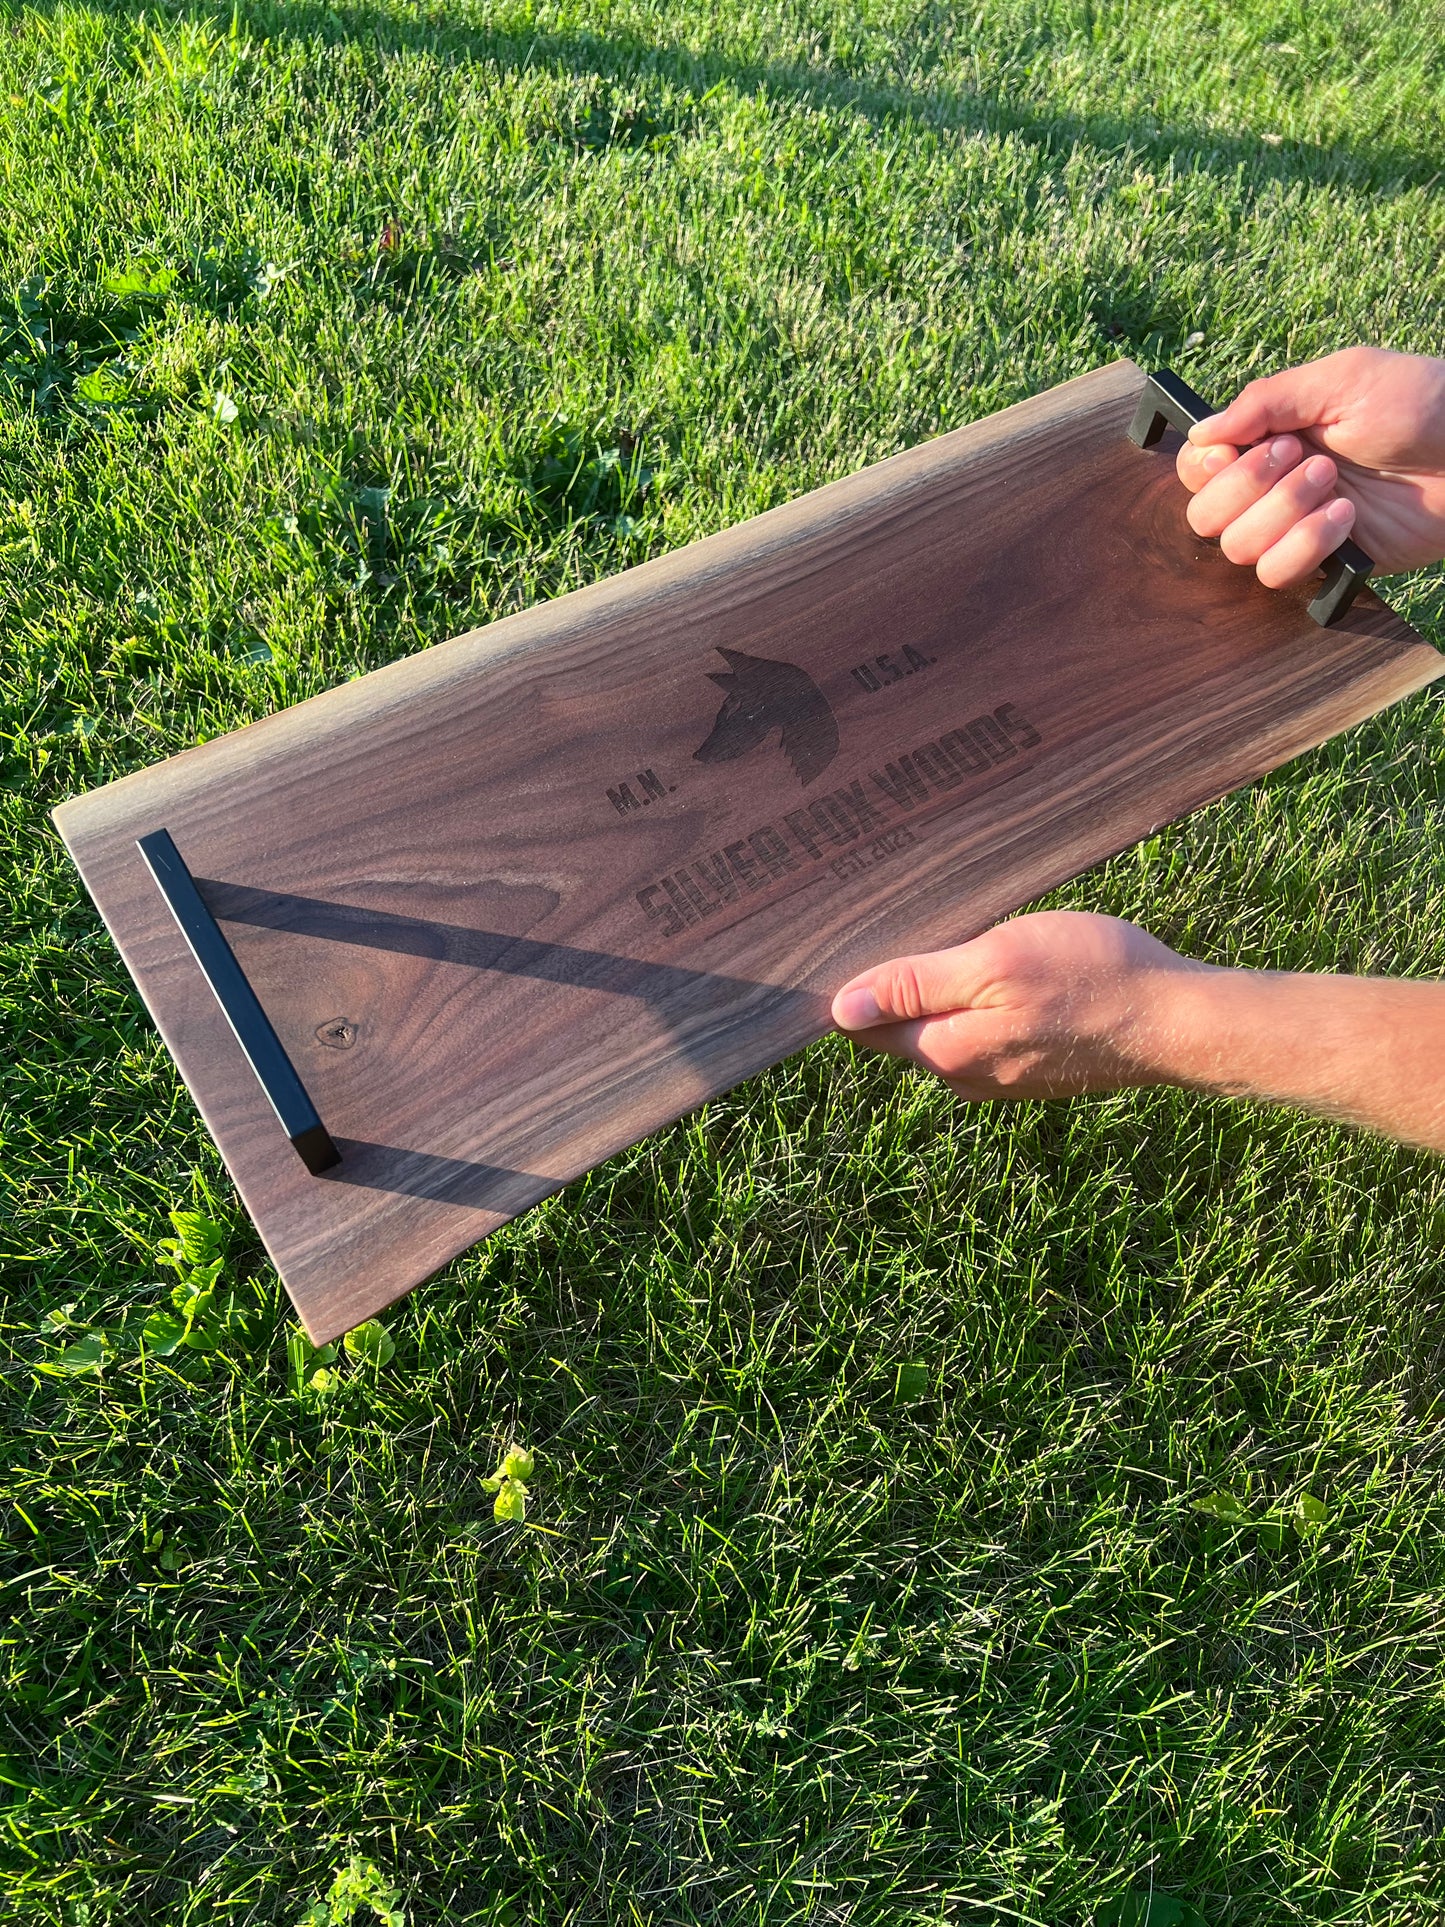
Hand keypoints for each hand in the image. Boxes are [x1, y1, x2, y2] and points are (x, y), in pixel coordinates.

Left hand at [830, 910, 1205, 1099]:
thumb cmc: (1089, 979)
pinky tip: (1001, 967)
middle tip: (902, 921)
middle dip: (894, 984)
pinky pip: (986, 1031)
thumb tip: (842, 1010)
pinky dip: (982, 1001)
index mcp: (942, 1050)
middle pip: (902, 1027)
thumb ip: (916, 987)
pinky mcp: (1035, 1064)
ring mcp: (1002, 1074)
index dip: (851, 983)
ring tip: (952, 935)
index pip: (862, 1026)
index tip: (849, 938)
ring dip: (941, 990)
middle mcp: (964, 1075)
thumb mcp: (993, 963)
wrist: (1178, 1021)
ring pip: (947, 1027)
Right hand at [1175, 345, 1444, 581]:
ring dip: (1281, 513)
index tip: (1233, 451)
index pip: (1201, 466)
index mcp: (1271, 437)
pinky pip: (1278, 574)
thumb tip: (1202, 431)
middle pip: (1205, 514)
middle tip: (1301, 457)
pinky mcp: (1326, 562)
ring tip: (1334, 484)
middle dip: (1246, 487)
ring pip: (1238, 548)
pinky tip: (1346, 518)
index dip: (1205, 465)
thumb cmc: (1422, 403)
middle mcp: (1275, 487)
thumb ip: (1267, 400)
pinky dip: (1305, 545)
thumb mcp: (1342, 380)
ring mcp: (1297, 528)